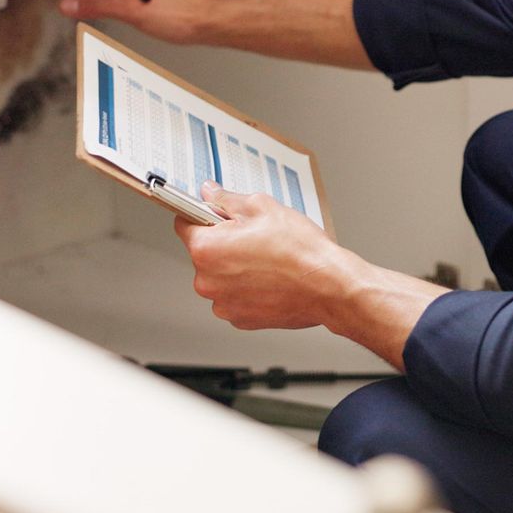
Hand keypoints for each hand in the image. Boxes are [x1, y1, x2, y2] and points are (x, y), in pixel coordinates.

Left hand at [173, 184, 361, 330]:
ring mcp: (223, 303)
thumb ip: (227, 199)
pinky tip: (270, 279)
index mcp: (206, 249)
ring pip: (220, 276)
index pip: (184, 223)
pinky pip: (234, 296)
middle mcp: (207, 281)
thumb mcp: (262, 207)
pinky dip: (247, 288)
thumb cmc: (300, 250)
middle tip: (254, 237)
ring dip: (235, 268)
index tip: (215, 214)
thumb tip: (210, 193)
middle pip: (204, 252)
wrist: (329, 286)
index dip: (202, 214)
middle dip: (223, 243)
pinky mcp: (240, 319)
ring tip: (267, 260)